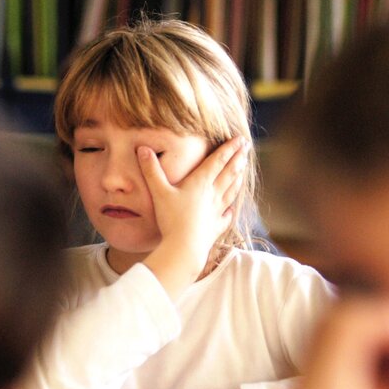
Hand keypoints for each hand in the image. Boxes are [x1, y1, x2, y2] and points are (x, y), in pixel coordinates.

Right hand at [140, 136, 248, 298]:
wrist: (184, 249)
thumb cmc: (171, 220)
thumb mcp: (159, 192)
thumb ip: (152, 170)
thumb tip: (142, 148)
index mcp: (200, 183)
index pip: (218, 161)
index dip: (229, 149)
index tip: (240, 139)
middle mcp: (212, 195)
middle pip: (229, 173)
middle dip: (238, 159)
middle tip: (246, 148)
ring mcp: (216, 212)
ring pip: (230, 191)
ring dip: (238, 179)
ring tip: (243, 170)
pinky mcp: (215, 228)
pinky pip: (225, 217)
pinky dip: (229, 211)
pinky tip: (231, 210)